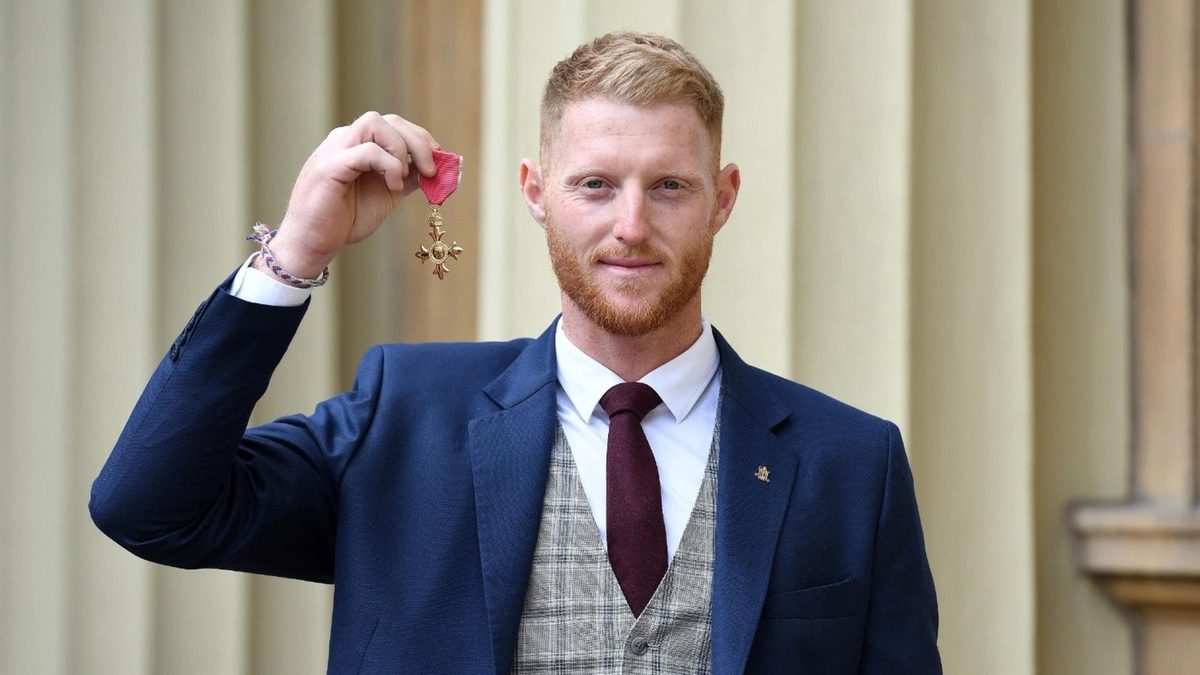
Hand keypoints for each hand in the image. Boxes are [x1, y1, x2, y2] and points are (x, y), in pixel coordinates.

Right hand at [262, 112, 439, 277]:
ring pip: (373, 123)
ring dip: (400, 149)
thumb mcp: (387, 195)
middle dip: (418, 141)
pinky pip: (365, 151)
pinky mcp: (329, 166)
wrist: (313, 243)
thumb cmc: (345, 220)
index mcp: (358, 145)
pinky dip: (387, 165)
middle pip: (388, 120)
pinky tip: (393, 187)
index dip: (420, 138)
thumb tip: (437, 169)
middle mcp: (345, 141)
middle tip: (431, 170)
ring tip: (404, 179)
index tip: (438, 161)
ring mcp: (335, 150)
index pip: (394, 125)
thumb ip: (408, 179)